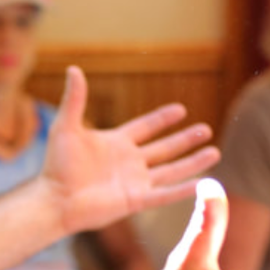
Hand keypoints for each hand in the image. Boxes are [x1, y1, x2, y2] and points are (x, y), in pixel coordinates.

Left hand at [40, 66, 218, 234]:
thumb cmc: (56, 166)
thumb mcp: (66, 127)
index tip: (181, 109)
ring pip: (171, 170)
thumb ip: (75, 100)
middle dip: (185, 139)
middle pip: (164, 148)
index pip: (145, 127)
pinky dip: (185, 189)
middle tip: (206, 129)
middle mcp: (128, 162)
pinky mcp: (135, 200)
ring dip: (193, 162)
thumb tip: (73, 68)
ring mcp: (134, 182)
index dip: (162, 119)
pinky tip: (205, 183)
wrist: (54, 199)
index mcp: (115, 143)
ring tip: (215, 152)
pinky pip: (166, 194)